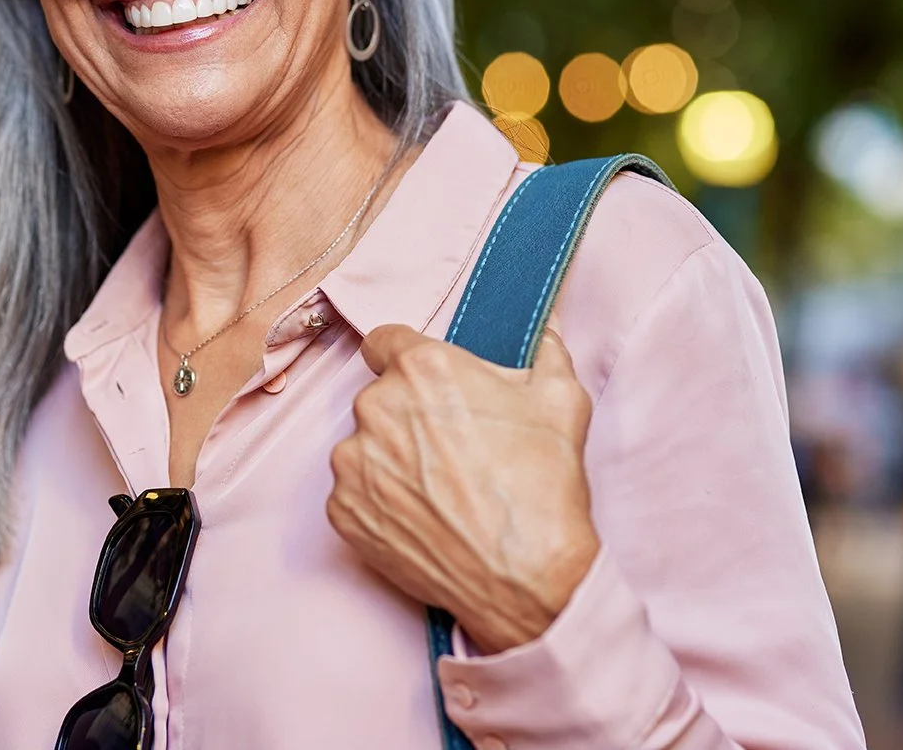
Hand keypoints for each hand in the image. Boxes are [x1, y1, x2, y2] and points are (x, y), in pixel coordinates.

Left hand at [326, 322, 599, 654]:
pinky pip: (354, 492)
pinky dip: (379, 501)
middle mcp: (375, 407)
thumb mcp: (561, 400)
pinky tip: (422, 516)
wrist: (527, 576)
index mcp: (420, 367)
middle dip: (407, 414)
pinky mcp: (342, 511)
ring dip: (391, 458)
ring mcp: (352, 462)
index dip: (404, 358)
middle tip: (449, 446)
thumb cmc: (542, 486)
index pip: (385, 341)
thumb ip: (546, 349)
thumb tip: (546, 325)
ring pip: (364, 446)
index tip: (421, 382)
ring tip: (438, 488)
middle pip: (379, 397)